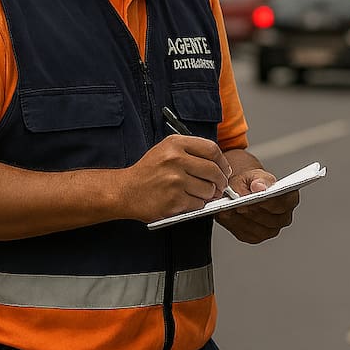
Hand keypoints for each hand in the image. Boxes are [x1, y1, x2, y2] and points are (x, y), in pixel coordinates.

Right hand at [117, 134, 232, 222]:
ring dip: (208, 195)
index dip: (222, 162)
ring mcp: (175, 181)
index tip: (224, 170)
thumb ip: (192, 152)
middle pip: (214, 171)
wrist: (125, 191)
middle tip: (219, 186)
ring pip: (208, 190)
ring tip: (197, 193)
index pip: (212, 149)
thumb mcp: (166, 150)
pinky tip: (186, 200)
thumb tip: (219, 165)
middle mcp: (175, 160)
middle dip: (220, 181)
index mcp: (175, 144)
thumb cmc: (147, 172)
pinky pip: (198, 204)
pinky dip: (196, 205)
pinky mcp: (174, 200)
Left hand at [215, 169, 299, 243]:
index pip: (284, 203)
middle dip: (254, 211)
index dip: (270, 202)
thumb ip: (258, 180)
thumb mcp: (254, 175)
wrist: (243, 190)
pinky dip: (235, 225)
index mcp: (289, 199)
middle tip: (240, 204)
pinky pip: (245, 234)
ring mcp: (270, 230)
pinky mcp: (255, 237)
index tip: (257, 197)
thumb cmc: (251, 182)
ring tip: (231, 209)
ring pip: (257, 229)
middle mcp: (283, 217)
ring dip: (243, 219)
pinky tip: (228, 215)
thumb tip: (259, 187)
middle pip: (271, 219)